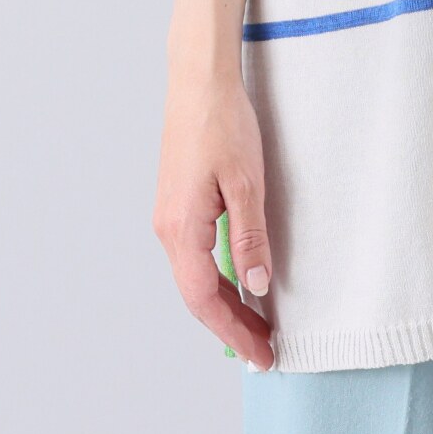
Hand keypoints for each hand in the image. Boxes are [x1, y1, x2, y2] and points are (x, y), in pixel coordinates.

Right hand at [153, 71, 274, 368]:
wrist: (198, 81)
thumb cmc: (222, 123)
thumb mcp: (246, 182)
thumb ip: (251, 236)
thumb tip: (257, 286)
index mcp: (182, 229)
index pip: (206, 299)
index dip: (234, 331)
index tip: (261, 352)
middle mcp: (168, 229)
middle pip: (198, 295)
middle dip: (230, 325)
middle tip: (265, 347)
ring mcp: (170, 216)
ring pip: (195, 276)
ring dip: (224, 303)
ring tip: (256, 322)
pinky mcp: (177, 203)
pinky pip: (194, 256)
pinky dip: (216, 277)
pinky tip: (237, 280)